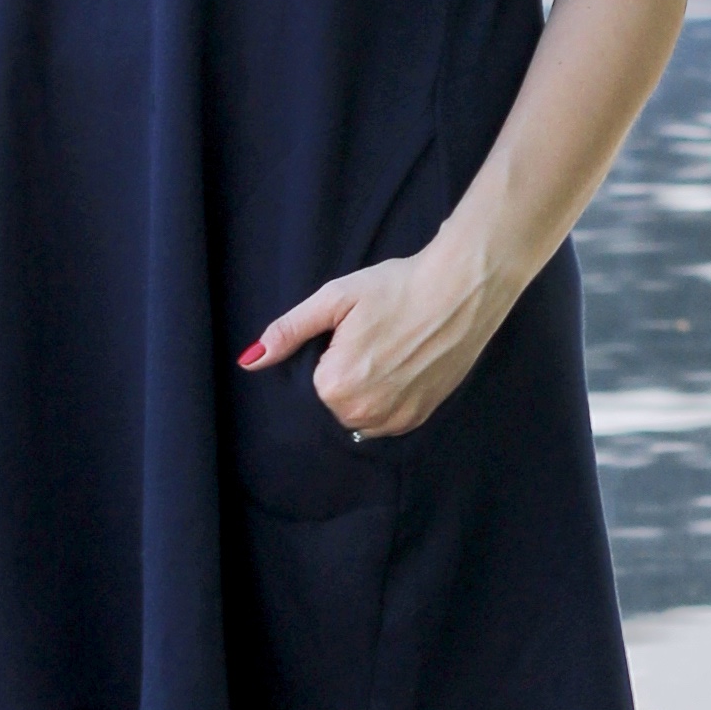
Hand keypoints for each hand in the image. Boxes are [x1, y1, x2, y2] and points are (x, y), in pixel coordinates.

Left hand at [241, 240, 501, 438]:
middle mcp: (362, 413)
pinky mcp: (418, 418)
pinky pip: (386, 421)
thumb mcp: (334, 299)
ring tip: (390, 352)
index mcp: (334, 386)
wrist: (460, 291)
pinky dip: (387, 400)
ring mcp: (393, 420)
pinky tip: (403, 367)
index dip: (328, 353)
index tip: (352, 332)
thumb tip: (249, 361)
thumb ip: (289, 332)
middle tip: (374, 337)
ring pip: (358, 415)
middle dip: (344, 375)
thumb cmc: (396, 288)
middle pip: (333, 402)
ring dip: (365, 391)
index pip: (312, 381)